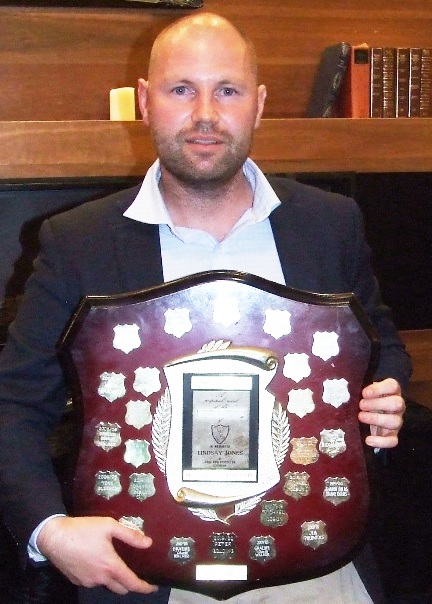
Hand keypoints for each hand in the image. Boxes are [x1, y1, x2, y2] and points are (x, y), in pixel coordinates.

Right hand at [37, 516, 157, 594]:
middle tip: (134, 571)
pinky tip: (97, 561)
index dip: (145, 587)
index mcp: (110, 566)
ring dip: (113, 579)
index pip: (132, 583)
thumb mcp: (108, 526)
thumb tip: (148, 543)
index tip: (154, 586)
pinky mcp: (77, 581)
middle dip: (129, 583)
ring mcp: (87, 582)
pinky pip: (93, 581)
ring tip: (114, 563)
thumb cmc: (83, 529)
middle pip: (121, 589)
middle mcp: (100, 578)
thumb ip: (129, 535)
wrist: (54, 537)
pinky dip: (99, 576)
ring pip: (106, 585)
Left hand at [358, 377, 404, 448]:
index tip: (364, 393)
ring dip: (377, 419)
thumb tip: (344, 391)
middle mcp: (397, 405)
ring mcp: (396, 420)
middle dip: (377, 404)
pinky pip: (393, 441)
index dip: (379, 389)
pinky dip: (381, 441)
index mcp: (391, 391)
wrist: (367, 413)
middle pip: (397, 403)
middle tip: (361, 405)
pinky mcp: (392, 435)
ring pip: (395, 421)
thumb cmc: (364, 399)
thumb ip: (358, 389)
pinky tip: (368, 440)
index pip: (393, 386)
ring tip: (361, 417)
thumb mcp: (362, 392)